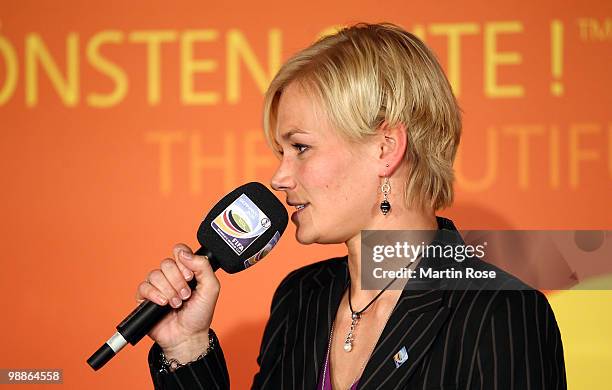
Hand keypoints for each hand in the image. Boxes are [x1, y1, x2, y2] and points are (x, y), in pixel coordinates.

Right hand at [135, 243, 219, 360]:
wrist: (188, 336)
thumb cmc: (200, 314)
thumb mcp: (211, 288)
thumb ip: (203, 266)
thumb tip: (184, 254)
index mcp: (186, 270)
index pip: (179, 251)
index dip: (184, 260)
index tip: (191, 275)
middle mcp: (171, 276)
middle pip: (167, 263)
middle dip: (178, 281)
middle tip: (186, 295)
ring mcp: (158, 286)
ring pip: (155, 274)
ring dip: (169, 290)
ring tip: (177, 303)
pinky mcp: (146, 298)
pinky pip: (144, 287)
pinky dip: (155, 295)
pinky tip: (164, 304)